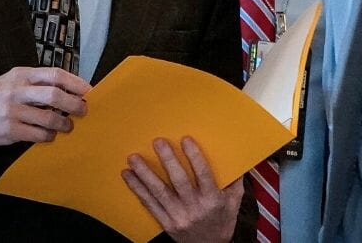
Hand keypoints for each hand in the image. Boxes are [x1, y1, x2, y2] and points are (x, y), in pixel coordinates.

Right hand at [0, 66, 89, 144]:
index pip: (55, 75)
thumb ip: (37, 81)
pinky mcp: (10, 130)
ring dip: (64, 123)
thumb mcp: (14, 79)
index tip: (88, 91)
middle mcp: (18, 91)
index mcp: (22, 74)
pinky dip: (49, 136)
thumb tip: (69, 89)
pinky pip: (38, 135)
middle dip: (74, 104)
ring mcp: (13, 111)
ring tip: (68, 125)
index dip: (75, 83)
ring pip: (49, 118)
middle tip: (83, 110)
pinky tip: (50, 135)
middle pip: (54, 96)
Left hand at [121, 136, 243, 242]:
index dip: (195, 157)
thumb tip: (233, 156)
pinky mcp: (166, 222)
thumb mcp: (233, 202)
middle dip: (168, 160)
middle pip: (179, 181)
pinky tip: (128, 175)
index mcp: (213, 200)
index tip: (185, 139)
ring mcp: (178, 216)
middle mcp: (195, 208)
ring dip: (145, 173)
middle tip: (158, 141)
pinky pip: (149, 204)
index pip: (204, 175)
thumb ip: (233, 180)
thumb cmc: (222, 221)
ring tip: (134, 158)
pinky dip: (137, 189)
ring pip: (159, 192)